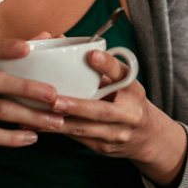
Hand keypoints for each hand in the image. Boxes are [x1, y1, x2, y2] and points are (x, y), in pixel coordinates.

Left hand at [46, 49, 187, 185]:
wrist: (147, 136)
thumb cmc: (127, 99)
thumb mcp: (123, 80)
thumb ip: (101, 66)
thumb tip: (64, 40)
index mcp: (133, 89)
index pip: (121, 74)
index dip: (107, 65)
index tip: (92, 54)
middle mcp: (129, 113)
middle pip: (101, 111)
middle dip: (76, 106)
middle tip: (54, 100)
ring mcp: (117, 134)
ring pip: (86, 129)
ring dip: (62, 122)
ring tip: (40, 115)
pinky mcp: (104, 147)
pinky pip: (79, 138)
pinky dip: (59, 131)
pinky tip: (42, 125)